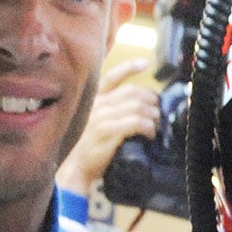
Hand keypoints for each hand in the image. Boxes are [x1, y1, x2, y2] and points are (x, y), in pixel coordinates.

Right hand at [56, 59, 157, 196]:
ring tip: (154, 126)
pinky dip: (148, 127)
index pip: (112, 76)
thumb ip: (111, 111)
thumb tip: (139, 106)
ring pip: (138, 106)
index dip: (129, 67)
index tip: (145, 63)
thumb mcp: (95, 122)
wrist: (75, 168)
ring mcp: (102, 117)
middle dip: (151, 101)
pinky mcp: (108, 131)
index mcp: (94, 100)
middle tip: (156, 113)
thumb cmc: (88, 147)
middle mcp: (98, 104)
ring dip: (152, 116)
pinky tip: (149, 134)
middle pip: (133, 92)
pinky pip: (136, 122)